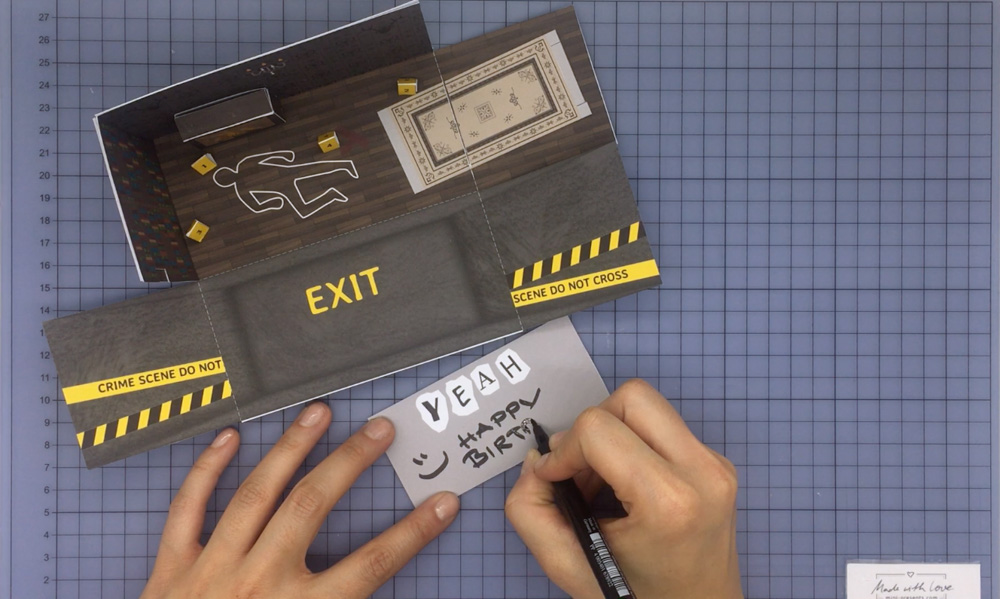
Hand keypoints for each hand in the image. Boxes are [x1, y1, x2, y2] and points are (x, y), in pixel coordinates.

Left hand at [141, 402, 459, 598]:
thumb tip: (370, 590)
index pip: (370, 564)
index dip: (412, 533)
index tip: (440, 505)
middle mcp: (261, 582)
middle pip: (313, 506)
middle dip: (351, 462)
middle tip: (379, 430)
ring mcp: (213, 569)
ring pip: (258, 493)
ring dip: (292, 448)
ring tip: (318, 415)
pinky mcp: (171, 568)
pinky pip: (188, 508)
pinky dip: (207, 470)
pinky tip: (230, 438)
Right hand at [505, 379, 742, 598]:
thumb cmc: (636, 595)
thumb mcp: (568, 564)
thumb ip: (530, 510)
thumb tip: (537, 461)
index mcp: (669, 499)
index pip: (597, 428)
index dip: (563, 450)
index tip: (554, 479)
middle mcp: (702, 472)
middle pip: (631, 398)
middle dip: (591, 427)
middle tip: (578, 471)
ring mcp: (715, 464)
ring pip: (647, 406)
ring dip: (612, 434)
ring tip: (601, 481)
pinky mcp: (717, 462)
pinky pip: (663, 427)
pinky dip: (633, 445)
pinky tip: (625, 486)